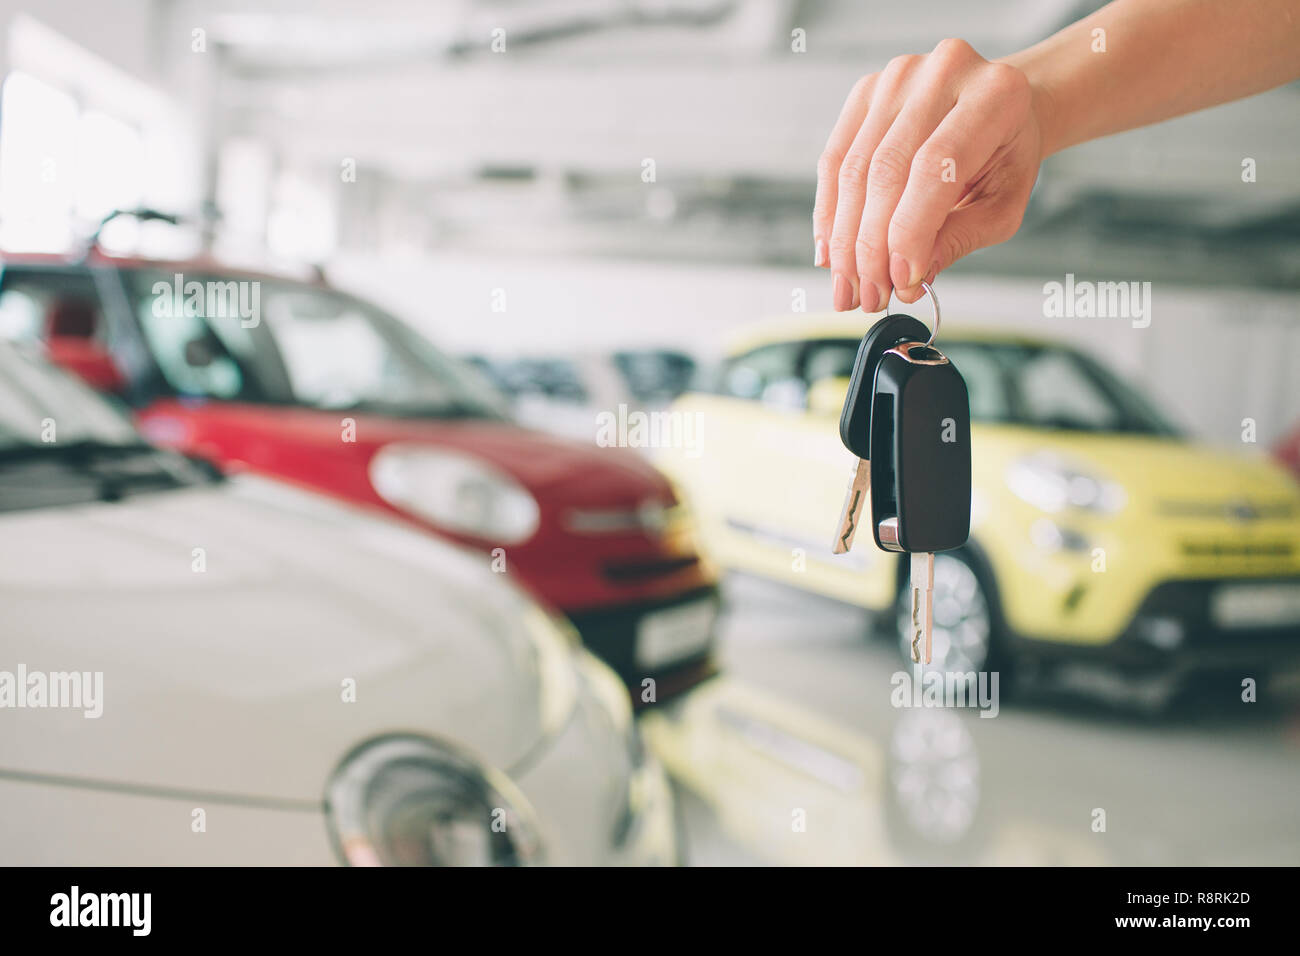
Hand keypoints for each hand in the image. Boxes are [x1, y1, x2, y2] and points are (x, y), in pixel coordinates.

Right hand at [813, 39, 1043, 309]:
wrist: (994, 107)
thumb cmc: (1005, 156)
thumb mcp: (1001, 205)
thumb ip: (958, 239)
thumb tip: (908, 282)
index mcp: (994, 94)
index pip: (935, 167)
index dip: (909, 230)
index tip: (901, 282)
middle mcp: (943, 72)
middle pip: (886, 170)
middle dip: (871, 246)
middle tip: (869, 296)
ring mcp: (897, 77)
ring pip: (853, 170)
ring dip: (844, 239)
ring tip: (848, 286)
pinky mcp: (865, 91)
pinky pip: (834, 160)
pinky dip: (829, 213)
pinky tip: (830, 253)